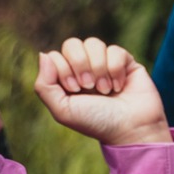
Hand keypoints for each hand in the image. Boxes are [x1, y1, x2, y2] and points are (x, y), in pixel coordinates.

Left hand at [35, 37, 171, 146]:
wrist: (130, 129)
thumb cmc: (96, 122)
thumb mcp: (62, 110)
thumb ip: (44, 85)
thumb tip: (44, 53)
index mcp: (67, 78)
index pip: (55, 55)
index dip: (63, 69)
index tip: (75, 90)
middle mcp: (85, 68)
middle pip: (72, 44)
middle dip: (80, 64)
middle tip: (88, 86)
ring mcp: (105, 63)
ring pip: (94, 43)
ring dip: (98, 68)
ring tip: (105, 89)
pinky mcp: (126, 62)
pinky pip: (115, 50)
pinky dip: (115, 69)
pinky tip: (119, 86)